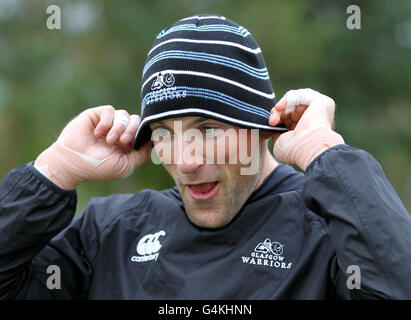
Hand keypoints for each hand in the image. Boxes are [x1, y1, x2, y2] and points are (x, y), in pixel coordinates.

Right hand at [34, 105, 151, 189]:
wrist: (73, 163)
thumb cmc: (98, 168)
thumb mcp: (125, 166)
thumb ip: (142, 155)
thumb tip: (153, 142)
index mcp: (128, 143)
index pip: (142, 131)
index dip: (143, 134)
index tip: (137, 143)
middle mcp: (119, 131)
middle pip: (136, 121)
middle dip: (132, 131)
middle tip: (123, 142)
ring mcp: (108, 123)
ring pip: (125, 115)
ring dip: (119, 128)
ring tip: (109, 141)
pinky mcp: (96, 115)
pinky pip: (110, 110)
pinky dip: (107, 122)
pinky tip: (98, 133)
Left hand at [268, 88, 343, 170]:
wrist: (308, 147)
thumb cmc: (295, 150)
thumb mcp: (281, 141)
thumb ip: (278, 131)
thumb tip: (273, 123)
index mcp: (307, 130)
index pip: (290, 116)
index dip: (278, 117)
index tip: (271, 124)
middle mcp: (315, 119)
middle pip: (292, 108)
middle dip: (279, 112)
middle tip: (272, 121)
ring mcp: (320, 110)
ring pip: (295, 100)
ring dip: (282, 106)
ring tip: (276, 114)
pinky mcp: (322, 102)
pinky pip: (302, 95)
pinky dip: (288, 99)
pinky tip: (281, 107)